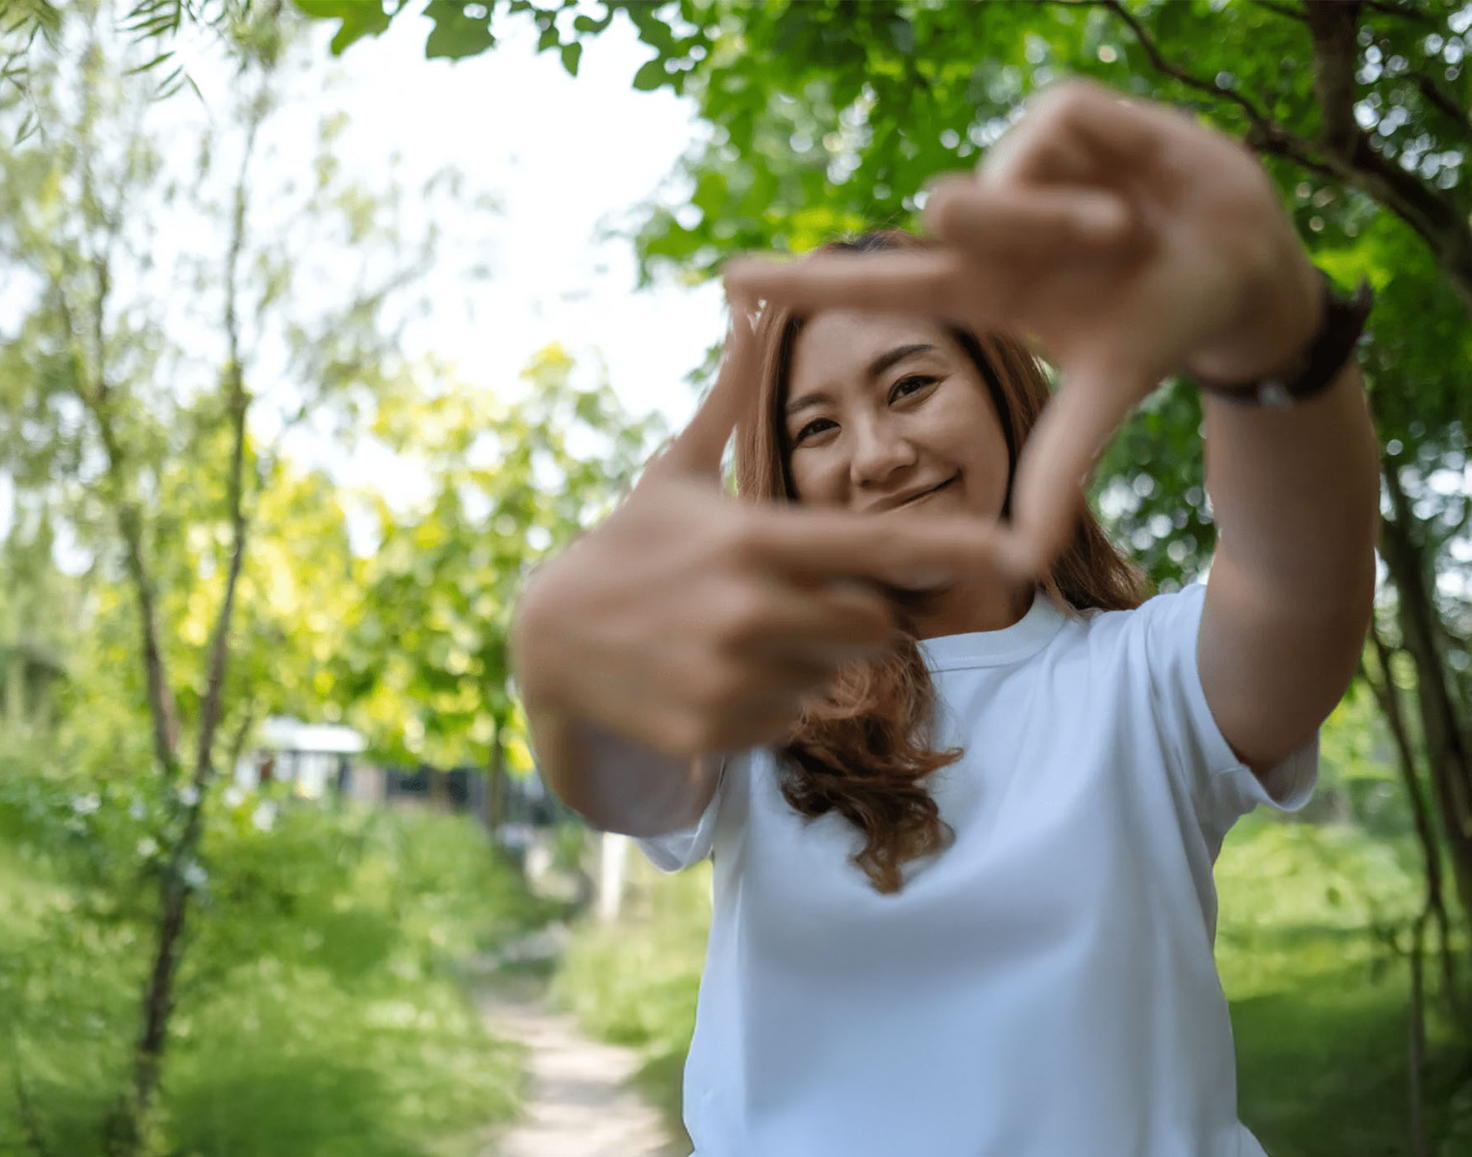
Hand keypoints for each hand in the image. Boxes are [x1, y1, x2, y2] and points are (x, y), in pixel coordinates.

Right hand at [510, 307, 1011, 758]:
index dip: (955, 548)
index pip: (879, 543)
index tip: (1020, 553)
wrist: (547, 641)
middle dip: (851, 610)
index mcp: (753, 540)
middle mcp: (749, 612)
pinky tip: (714, 673)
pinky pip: (790, 720)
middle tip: (790, 594)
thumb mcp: (677, 472)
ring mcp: (731, 677)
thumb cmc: (628, 545)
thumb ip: (729, 394)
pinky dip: (766, 702)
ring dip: (805, 658)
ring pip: (833, 676)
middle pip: (873, 623)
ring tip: (737, 633)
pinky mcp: (715, 731)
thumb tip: (748, 297)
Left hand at [724, 79, 1319, 574]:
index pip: (874, 284)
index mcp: (979, 287)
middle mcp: (986, 224)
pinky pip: (1057, 138)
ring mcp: (1021, 167)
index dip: (805, 283)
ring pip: (1010, 191)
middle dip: (955, 217)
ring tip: (1126, 238)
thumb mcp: (1105, 398)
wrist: (1243, 268)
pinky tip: (1135, 189)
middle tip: (1008, 231)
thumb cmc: (1156, 325)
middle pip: (941, 214)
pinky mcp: (1066, 117)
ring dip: (1075, 225)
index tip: (728, 279)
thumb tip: (1021, 565)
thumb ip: (1058, 469)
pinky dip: (1102, 177)